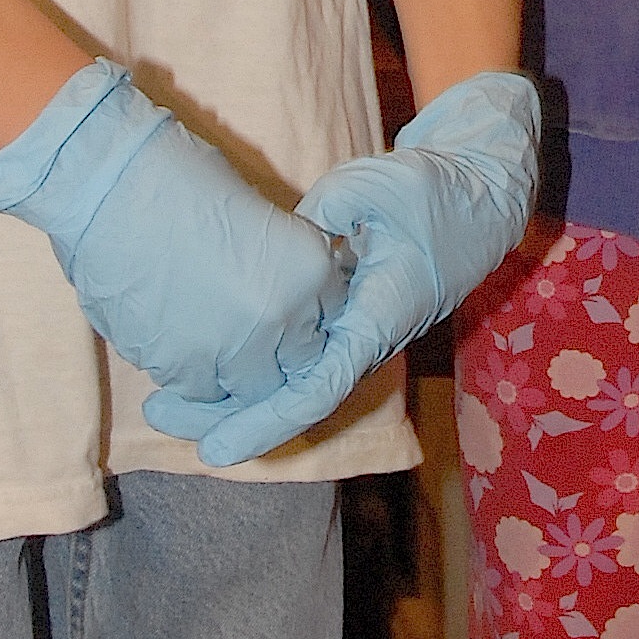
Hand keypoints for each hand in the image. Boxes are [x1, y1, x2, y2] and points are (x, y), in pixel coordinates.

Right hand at [0, 63, 349, 421]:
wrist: (110, 185)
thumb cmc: (179, 180)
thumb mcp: (260, 218)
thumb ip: (282, 272)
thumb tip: (286, 305)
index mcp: (312, 271)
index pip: (327, 327)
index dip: (300, 325)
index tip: (276, 316)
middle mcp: (285, 316)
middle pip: (293, 368)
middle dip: (271, 356)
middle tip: (236, 331)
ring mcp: (234, 349)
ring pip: (246, 389)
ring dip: (229, 371)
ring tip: (202, 332)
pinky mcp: (183, 368)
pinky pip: (199, 392)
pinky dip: (190, 374)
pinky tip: (174, 338)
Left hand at [153, 69, 541, 466]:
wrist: (478, 196)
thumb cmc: (429, 191)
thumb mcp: (372, 189)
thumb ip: (322, 217)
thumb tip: (277, 240)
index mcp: (375, 321)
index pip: (314, 391)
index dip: (260, 423)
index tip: (213, 449)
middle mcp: (363, 341)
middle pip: (291, 401)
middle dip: (226, 418)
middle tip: (160, 417)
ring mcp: (353, 334)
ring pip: (290, 385)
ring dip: (232, 397)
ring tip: (168, 403)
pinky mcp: (344, 320)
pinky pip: (294, 361)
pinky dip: (251, 370)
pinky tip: (205, 365)